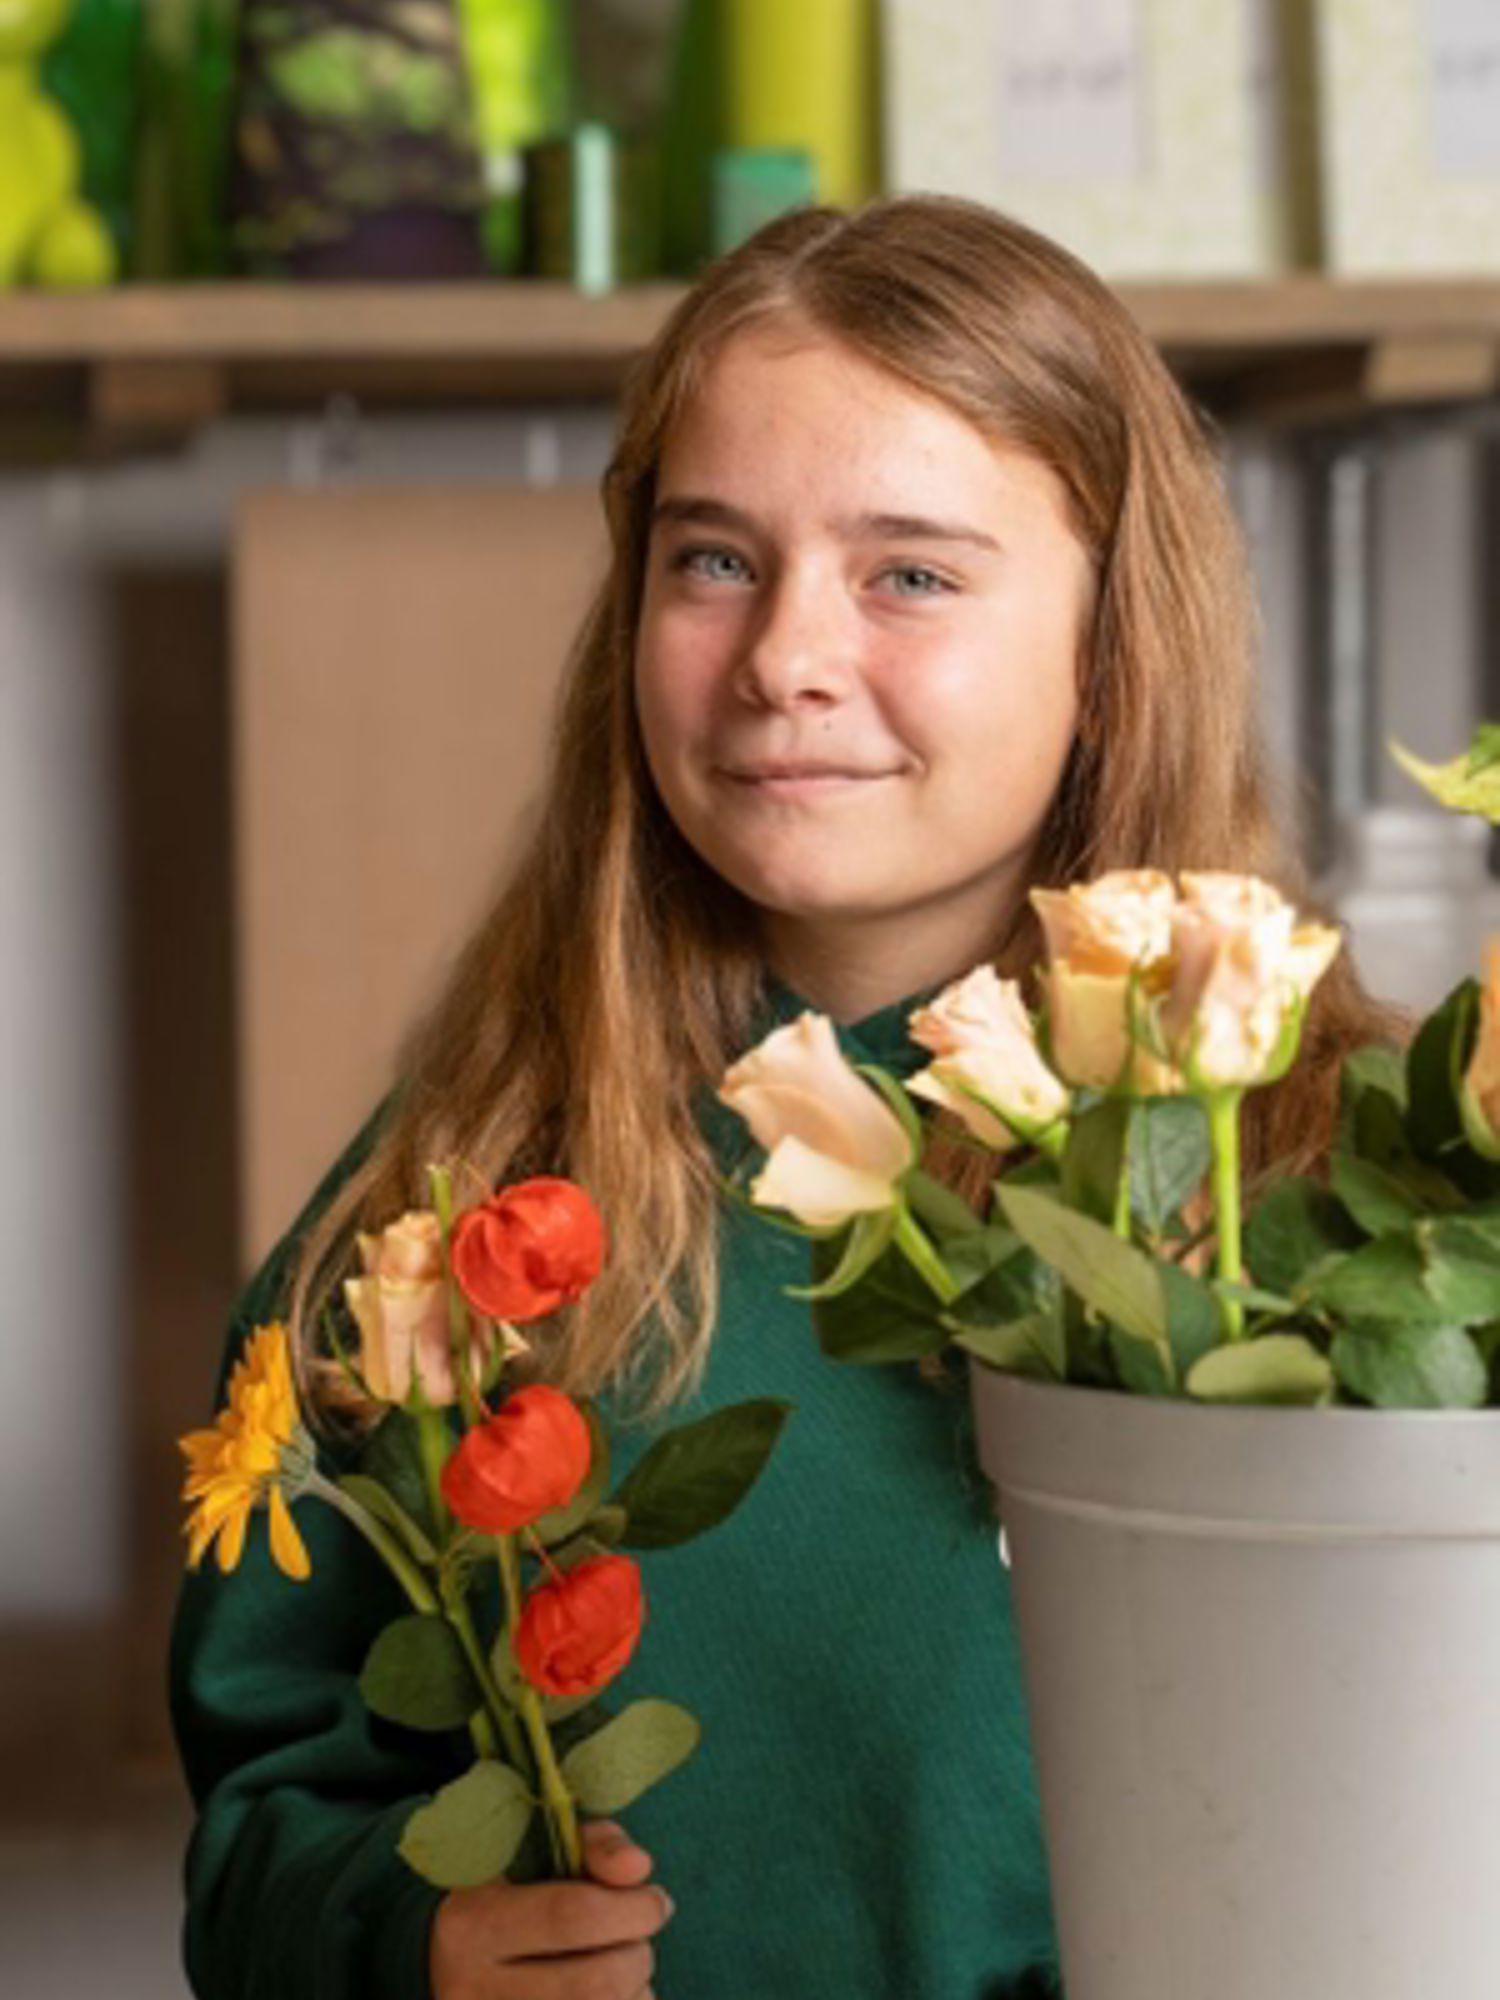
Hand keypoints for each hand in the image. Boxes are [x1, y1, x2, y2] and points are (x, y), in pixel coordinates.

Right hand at [430, 1818, 673, 1998]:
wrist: (454, 1967)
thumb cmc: (515, 1901)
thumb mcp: (542, 1855)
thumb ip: (595, 1846)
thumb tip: (637, 1868)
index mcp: (473, 1924)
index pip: (572, 1917)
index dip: (633, 1909)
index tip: (656, 1900)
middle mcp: (472, 1990)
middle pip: (595, 1983)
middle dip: (638, 1956)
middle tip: (639, 1940)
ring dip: (636, 1993)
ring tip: (624, 1969)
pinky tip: (614, 1998)